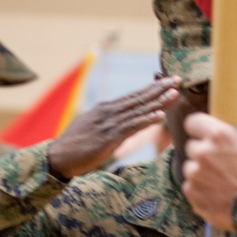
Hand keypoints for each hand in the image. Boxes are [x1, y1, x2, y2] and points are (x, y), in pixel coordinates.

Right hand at [48, 79, 179, 179]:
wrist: (57, 157)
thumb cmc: (75, 146)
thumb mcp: (93, 128)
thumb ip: (109, 123)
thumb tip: (123, 123)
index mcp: (106, 109)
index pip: (134, 96)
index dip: (153, 88)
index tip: (169, 81)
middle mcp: (108, 112)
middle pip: (139, 98)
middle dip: (160, 88)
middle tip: (178, 79)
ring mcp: (109, 123)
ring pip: (138, 110)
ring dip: (158, 101)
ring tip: (174, 93)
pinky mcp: (108, 137)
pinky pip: (131, 126)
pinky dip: (146, 120)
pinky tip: (160, 115)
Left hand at [181, 115, 236, 228]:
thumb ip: (231, 131)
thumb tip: (219, 122)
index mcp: (219, 135)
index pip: (192, 122)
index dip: (198, 129)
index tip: (201, 135)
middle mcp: (203, 152)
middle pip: (191, 147)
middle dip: (201, 154)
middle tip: (218, 164)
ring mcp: (195, 173)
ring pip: (189, 168)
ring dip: (200, 173)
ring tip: (219, 182)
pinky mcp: (191, 192)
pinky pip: (189, 186)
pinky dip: (199, 190)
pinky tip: (215, 194)